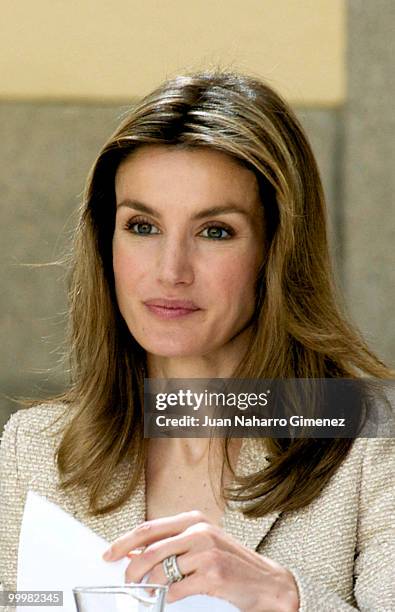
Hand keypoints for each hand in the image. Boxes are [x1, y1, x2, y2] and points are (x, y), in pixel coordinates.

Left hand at [103, 510, 298, 611]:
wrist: (266, 581)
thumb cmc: (230, 562)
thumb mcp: (201, 544)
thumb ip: (173, 544)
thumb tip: (135, 554)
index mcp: (194, 520)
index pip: (149, 528)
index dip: (124, 542)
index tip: (109, 554)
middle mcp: (199, 531)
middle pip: (150, 550)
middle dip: (131, 569)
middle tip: (127, 582)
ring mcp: (206, 552)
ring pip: (160, 572)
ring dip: (148, 587)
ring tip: (147, 593)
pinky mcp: (212, 574)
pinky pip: (176, 590)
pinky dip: (167, 598)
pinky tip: (168, 599)